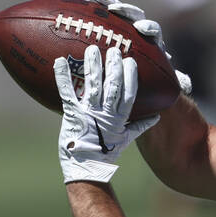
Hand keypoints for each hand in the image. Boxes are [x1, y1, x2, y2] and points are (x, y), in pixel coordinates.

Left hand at [54, 44, 158, 183]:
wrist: (85, 167)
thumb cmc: (105, 153)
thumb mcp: (125, 139)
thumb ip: (140, 126)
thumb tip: (157, 117)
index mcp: (119, 118)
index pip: (128, 94)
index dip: (130, 77)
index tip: (131, 61)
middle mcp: (105, 114)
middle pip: (112, 86)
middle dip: (113, 66)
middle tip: (114, 49)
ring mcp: (88, 113)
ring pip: (93, 86)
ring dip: (93, 66)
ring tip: (92, 49)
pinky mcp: (71, 114)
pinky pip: (67, 92)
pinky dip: (63, 76)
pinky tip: (59, 61)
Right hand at [72, 0, 192, 94]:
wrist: (144, 72)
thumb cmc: (154, 78)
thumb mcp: (164, 81)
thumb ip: (177, 81)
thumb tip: (187, 85)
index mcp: (153, 40)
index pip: (153, 29)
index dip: (148, 27)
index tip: (142, 28)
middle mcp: (140, 29)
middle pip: (135, 15)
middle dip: (126, 10)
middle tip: (115, 9)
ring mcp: (125, 26)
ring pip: (117, 11)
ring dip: (106, 3)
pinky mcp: (112, 25)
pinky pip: (102, 14)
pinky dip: (91, 7)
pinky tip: (76, 1)